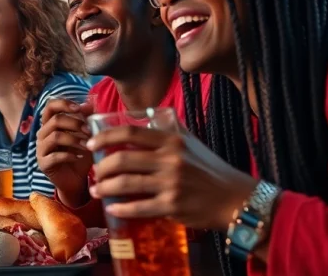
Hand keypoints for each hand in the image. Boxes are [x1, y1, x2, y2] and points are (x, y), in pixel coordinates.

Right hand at [36, 99, 94, 207]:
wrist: (76, 180)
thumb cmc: (80, 154)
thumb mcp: (86, 136)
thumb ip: (86, 120)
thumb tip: (90, 104)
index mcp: (50, 123)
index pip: (50, 106)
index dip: (64, 104)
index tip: (80, 108)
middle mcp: (42, 134)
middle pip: (55, 120)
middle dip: (75, 123)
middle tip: (89, 131)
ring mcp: (41, 149)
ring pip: (55, 137)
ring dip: (74, 139)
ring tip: (87, 145)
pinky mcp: (43, 164)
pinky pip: (55, 156)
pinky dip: (70, 155)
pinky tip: (80, 157)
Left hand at [87, 126, 257, 230]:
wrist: (235, 198)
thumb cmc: (210, 170)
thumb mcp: (191, 143)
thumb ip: (167, 132)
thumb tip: (142, 118)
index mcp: (172, 140)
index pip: (130, 132)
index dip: (105, 137)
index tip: (92, 144)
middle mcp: (170, 159)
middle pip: (122, 158)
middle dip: (101, 167)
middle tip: (94, 172)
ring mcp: (170, 183)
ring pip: (126, 183)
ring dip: (105, 188)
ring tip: (97, 191)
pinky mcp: (172, 206)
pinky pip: (138, 207)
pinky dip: (121, 208)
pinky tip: (113, 209)